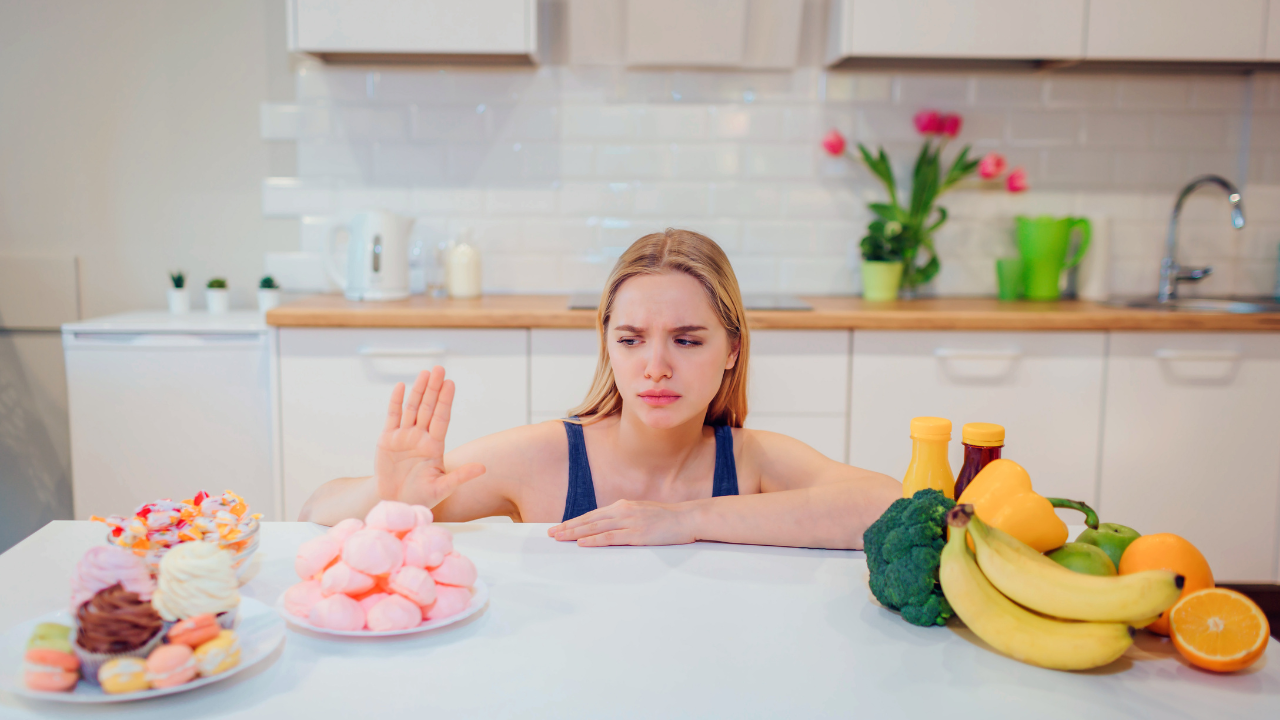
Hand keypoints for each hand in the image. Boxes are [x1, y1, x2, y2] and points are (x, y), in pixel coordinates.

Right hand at [373, 366, 484, 508]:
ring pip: (412, 408)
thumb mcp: (442, 488)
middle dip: (434, 389)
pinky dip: (396, 402)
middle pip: (428, 408)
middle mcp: (420, 437)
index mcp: (434, 446)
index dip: (445, 401)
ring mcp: (404, 437)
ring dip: (418, 391)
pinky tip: (402, 387)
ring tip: (425, 373)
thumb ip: (461, 476)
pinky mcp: (387, 440)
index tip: (451, 383)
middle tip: (439, 369)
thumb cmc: (421, 497)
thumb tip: (483, 468)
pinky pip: (392, 417)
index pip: (442, 418)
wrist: (396, 503)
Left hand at [547, 500, 696, 546]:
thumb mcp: (642, 513)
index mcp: (623, 506)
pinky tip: (582, 543)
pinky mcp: (638, 534)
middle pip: (590, 520)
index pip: (593, 515)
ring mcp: (630, 522)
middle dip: (568, 527)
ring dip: (576, 533)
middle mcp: (623, 511)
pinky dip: (595, 540)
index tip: (560, 527)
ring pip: (596, 528)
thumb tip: (609, 526)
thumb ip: (625, 518)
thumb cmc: (666, 519)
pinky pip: (611, 537)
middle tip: (551, 534)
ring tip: (560, 538)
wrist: (687, 518)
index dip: (575, 521)